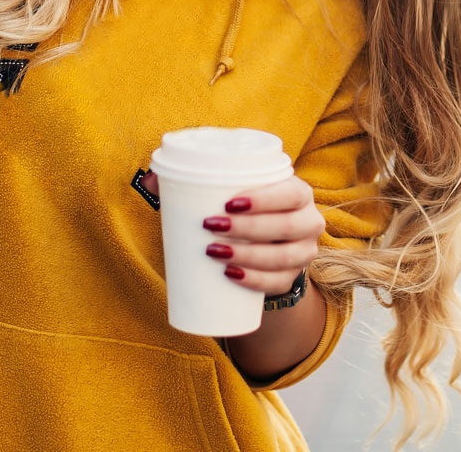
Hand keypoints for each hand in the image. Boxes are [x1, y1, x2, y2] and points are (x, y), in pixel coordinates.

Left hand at [142, 171, 323, 295]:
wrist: (261, 243)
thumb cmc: (241, 209)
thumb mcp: (226, 192)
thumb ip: (191, 181)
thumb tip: (151, 178)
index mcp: (297, 192)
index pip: (290, 192)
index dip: (265, 198)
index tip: (229, 203)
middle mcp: (309, 221)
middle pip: (287, 227)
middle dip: (249, 228)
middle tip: (211, 227)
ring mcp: (303, 253)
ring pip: (284, 257)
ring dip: (249, 255)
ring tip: (214, 251)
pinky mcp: (291, 278)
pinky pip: (278, 283)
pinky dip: (255, 280)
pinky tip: (232, 275)